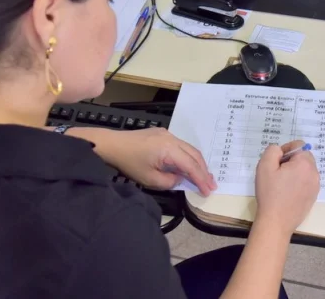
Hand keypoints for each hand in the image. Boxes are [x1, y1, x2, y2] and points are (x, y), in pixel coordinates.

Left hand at [73, 127, 216, 195]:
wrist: (112, 145)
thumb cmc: (129, 163)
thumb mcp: (149, 179)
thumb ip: (169, 181)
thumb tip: (180, 178)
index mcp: (169, 149)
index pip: (191, 166)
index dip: (201, 179)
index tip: (208, 191)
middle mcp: (172, 138)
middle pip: (195, 155)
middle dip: (204, 171)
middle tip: (212, 185)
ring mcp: (168, 134)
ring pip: (189, 149)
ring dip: (198, 163)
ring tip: (204, 177)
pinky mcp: (162, 134)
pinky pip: (181, 146)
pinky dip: (188, 157)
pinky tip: (189, 166)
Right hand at [254, 140, 319, 236]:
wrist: (276, 221)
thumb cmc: (270, 193)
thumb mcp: (264, 166)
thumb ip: (273, 151)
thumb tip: (280, 151)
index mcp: (304, 164)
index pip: (298, 145)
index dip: (285, 149)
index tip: (276, 161)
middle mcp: (314, 173)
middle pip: (304, 157)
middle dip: (291, 160)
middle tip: (277, 172)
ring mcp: (315, 186)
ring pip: (306, 169)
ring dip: (295, 171)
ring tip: (281, 183)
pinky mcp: (313, 196)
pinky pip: (307, 181)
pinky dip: (298, 182)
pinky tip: (287, 192)